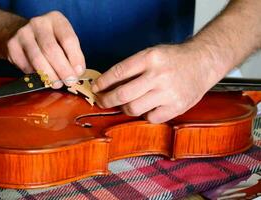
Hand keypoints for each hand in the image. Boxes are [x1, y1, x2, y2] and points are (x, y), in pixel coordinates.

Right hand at [7, 11, 84, 87]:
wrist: (20, 33)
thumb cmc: (49, 40)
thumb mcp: (62, 40)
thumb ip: (71, 54)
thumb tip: (76, 72)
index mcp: (56, 19)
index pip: (68, 39)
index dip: (75, 58)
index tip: (78, 72)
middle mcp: (38, 23)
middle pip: (51, 49)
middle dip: (62, 69)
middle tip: (69, 82)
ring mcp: (23, 33)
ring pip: (37, 58)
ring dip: (49, 75)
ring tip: (57, 83)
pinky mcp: (12, 45)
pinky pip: (24, 64)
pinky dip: (34, 74)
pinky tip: (41, 77)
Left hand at [92, 44, 224, 122]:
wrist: (203, 62)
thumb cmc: (173, 59)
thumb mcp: (151, 54)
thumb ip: (132, 68)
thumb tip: (107, 84)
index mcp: (150, 58)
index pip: (118, 72)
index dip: (103, 82)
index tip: (95, 87)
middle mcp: (158, 75)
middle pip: (123, 94)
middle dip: (106, 100)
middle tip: (102, 101)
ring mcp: (168, 92)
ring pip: (134, 109)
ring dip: (124, 108)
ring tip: (125, 104)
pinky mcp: (177, 107)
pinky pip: (150, 118)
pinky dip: (144, 115)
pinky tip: (146, 107)